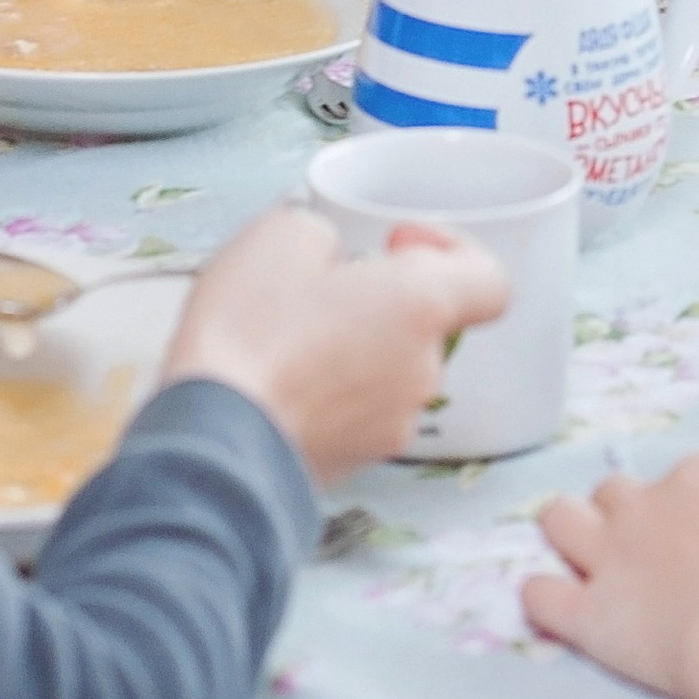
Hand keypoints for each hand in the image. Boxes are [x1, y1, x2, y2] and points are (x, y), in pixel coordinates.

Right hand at [163, 208, 506, 481]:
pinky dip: (328, 394)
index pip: (490, 281)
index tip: (396, 243)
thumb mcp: (281, 235)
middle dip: (378, 301)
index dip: (452, 250)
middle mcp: (422, 370)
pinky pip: (355, 413)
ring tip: (285, 338)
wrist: (208, 440)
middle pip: (426, 325)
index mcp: (422, 305)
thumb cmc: (251, 332)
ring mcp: (391, 425)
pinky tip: (276, 381)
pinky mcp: (353, 464)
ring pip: (388, 370)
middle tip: (317, 289)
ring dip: (351, 348)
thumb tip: (326, 258)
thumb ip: (325, 234)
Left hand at [523, 456, 698, 698]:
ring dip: (566, 534)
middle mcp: (647, 504)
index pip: (680, 481)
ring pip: (559, 519)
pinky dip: (540, 598)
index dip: (689, 513)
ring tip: (579, 557)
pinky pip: (540, 595)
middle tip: (647, 555)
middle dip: (622, 516)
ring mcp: (612, 557)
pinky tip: (550, 605)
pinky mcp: (591, 613)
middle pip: (613, 492)